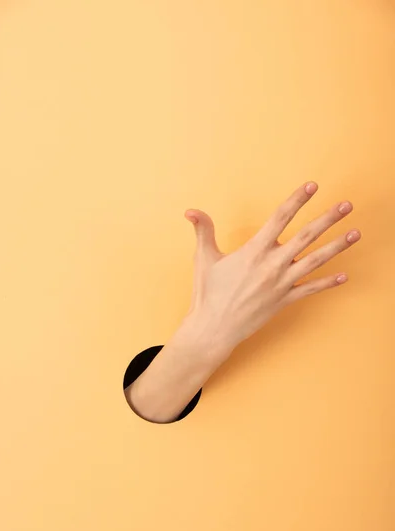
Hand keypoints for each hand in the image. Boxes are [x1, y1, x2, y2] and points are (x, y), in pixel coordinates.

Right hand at [184, 181, 360, 350]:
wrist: (214, 328)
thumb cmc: (208, 293)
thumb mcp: (204, 258)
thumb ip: (203, 230)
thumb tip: (190, 210)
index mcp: (254, 250)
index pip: (280, 217)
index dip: (297, 199)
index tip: (312, 186)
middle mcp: (272, 264)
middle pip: (307, 236)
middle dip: (329, 218)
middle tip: (347, 205)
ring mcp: (281, 283)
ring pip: (315, 261)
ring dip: (337, 246)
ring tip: (356, 233)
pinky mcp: (284, 301)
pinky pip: (311, 290)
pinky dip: (328, 283)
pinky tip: (345, 276)